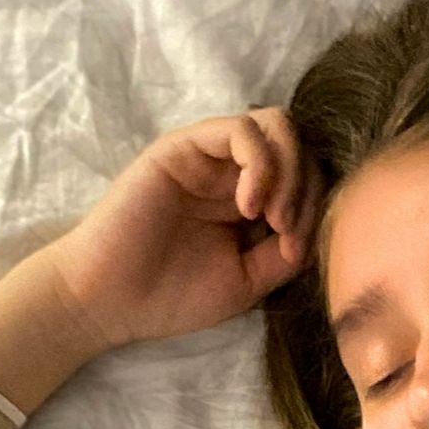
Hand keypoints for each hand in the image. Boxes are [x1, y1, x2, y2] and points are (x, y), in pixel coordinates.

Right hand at [44, 107, 324, 349]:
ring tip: (273, 215)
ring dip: (289, 169)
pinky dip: (261, 163)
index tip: (297, 247)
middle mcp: (232, 171)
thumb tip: (319, 227)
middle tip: (287, 229)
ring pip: (276, 125)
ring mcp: (208, 155)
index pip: (307, 174)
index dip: (316, 204)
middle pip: (298, 143)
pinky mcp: (183, 146)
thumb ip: (287, 253)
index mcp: (250, 199)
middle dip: (308, 184)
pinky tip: (249, 205)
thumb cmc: (171, 296)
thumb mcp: (248, 280)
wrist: (109, 302)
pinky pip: (242, 129)